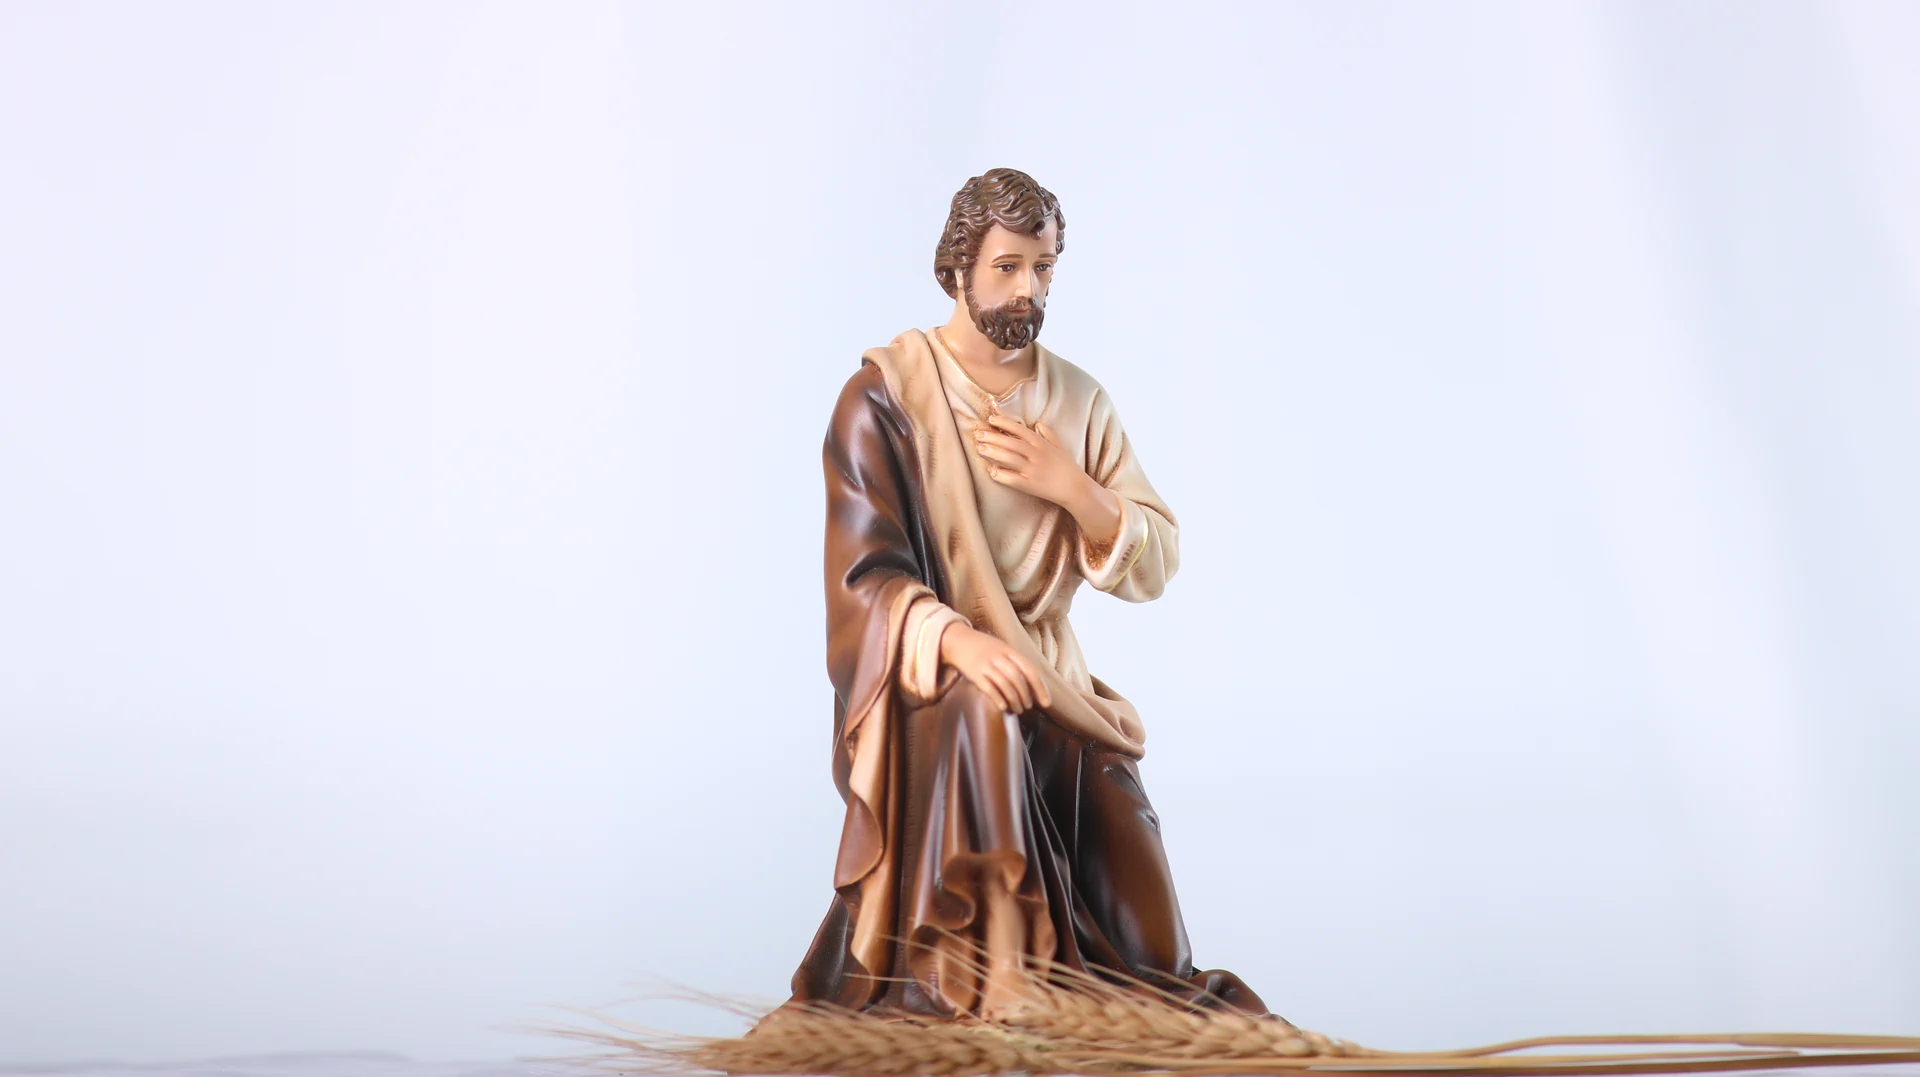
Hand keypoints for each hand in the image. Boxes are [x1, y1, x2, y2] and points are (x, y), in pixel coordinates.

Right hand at [938, 623, 1052, 714]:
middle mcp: (999, 657)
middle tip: (1028, 707)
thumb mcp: (1002, 648)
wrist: (957, 640)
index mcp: (1009, 651)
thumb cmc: (983, 648)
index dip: (1040, 688)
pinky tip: (1003, 707)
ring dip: (1014, 701)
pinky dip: (998, 699)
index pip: (1030, 670)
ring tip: (1017, 710)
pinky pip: (989, 688)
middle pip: (1018, 679)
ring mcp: (986, 665)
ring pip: (1005, 685)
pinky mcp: (974, 673)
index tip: (1047, 703)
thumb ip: (1016, 662)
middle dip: (1026, 696)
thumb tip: (1033, 684)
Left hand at [974, 413, 1122, 547]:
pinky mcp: (1030, 485)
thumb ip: (1048, 434)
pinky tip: (991, 471)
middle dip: (992, 436)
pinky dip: (1001, 474)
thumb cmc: (1068, 467)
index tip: (990, 418)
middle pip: (1010, 443)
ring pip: (1009, 458)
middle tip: (977, 433)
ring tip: (979, 448)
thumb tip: (1038, 423)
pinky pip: (1012, 479)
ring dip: (993, 452)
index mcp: (1041, 444)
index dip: (1004, 423)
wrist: (1076, 489)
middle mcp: (1036, 454)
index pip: (1019, 429)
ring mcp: (1032, 470)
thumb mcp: (1060, 447)